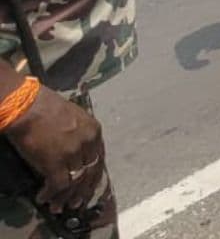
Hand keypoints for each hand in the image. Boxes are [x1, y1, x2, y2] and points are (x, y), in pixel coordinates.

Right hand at [5, 87, 105, 212]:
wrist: (28, 106)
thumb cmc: (47, 107)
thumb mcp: (76, 118)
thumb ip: (82, 135)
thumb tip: (78, 155)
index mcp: (95, 131)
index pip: (99, 159)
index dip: (93, 176)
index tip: (87, 187)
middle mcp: (88, 143)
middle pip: (89, 173)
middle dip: (82, 191)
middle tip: (76, 203)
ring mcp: (73, 154)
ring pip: (75, 182)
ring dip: (65, 197)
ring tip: (58, 206)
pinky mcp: (55, 162)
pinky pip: (58, 185)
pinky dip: (51, 194)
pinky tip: (43, 198)